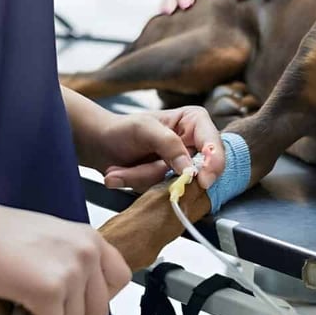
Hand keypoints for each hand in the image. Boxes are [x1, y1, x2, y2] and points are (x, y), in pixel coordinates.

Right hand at [0, 199, 131, 314]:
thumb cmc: (0, 236)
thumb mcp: (54, 240)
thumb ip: (74, 262)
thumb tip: (82, 301)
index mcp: (92, 239)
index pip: (120, 280)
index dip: (95, 297)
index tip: (70, 299)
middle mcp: (89, 253)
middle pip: (98, 312)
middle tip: (40, 310)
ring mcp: (71, 272)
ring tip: (22, 308)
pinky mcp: (49, 291)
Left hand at [99, 107, 225, 190]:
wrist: (101, 145)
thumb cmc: (122, 129)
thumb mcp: (144, 129)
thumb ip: (169, 144)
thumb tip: (189, 169)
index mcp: (195, 122)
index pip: (214, 145)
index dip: (213, 164)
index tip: (202, 180)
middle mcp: (194, 145)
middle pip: (196, 171)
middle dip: (158, 172)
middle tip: (136, 170)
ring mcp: (182, 167)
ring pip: (175, 184)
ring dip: (141, 178)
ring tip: (118, 170)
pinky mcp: (169, 183)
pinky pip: (160, 192)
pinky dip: (137, 184)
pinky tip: (121, 174)